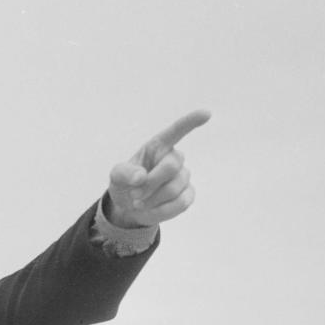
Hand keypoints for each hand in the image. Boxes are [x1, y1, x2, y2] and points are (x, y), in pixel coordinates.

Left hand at [107, 109, 210, 227]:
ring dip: (152, 200)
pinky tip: (151, 209)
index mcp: (158, 146)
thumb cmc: (126, 184)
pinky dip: (161, 211)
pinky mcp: (188, 195)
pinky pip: (180, 203)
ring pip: (174, 189)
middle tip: (134, 195)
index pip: (176, 130)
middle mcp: (174, 158)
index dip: (191, 122)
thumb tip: (140, 177)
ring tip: (139, 203)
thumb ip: (124, 173)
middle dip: (151, 183)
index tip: (206, 113)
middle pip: (171, 167)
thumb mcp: (117, 177)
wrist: (131, 207)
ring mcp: (184, 177)